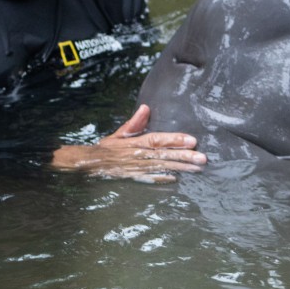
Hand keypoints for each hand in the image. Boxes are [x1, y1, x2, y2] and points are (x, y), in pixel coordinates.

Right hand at [50, 104, 206, 182]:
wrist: (86, 165)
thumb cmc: (105, 150)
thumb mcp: (118, 134)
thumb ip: (134, 123)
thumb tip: (145, 107)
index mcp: (135, 142)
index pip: (158, 139)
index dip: (175, 139)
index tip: (193, 140)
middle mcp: (137, 155)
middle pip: (163, 155)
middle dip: (184, 157)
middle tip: (203, 158)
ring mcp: (135, 168)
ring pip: (161, 167)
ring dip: (179, 168)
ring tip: (197, 169)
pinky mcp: (131, 180)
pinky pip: (148, 180)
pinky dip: (161, 180)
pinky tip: (176, 181)